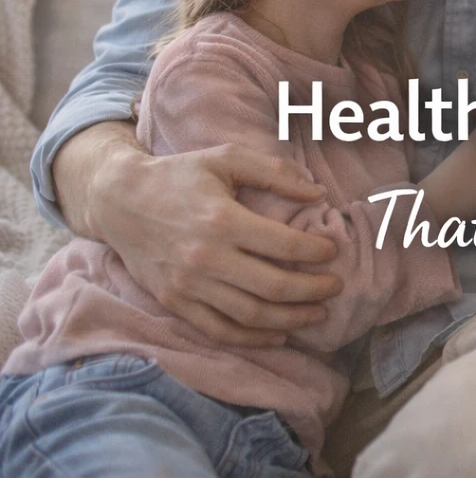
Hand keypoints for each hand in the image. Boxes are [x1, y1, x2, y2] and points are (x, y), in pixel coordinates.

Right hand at [85, 124, 341, 347]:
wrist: (118, 200)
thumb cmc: (180, 175)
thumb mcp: (227, 158)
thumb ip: (275, 172)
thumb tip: (318, 194)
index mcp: (222, 220)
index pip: (283, 245)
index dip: (316, 252)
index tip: (334, 252)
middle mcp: (205, 258)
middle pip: (272, 286)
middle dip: (313, 290)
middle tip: (335, 288)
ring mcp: (187, 285)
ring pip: (250, 315)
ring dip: (290, 320)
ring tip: (317, 313)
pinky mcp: (174, 302)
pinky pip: (218, 331)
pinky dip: (252, 340)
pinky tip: (278, 336)